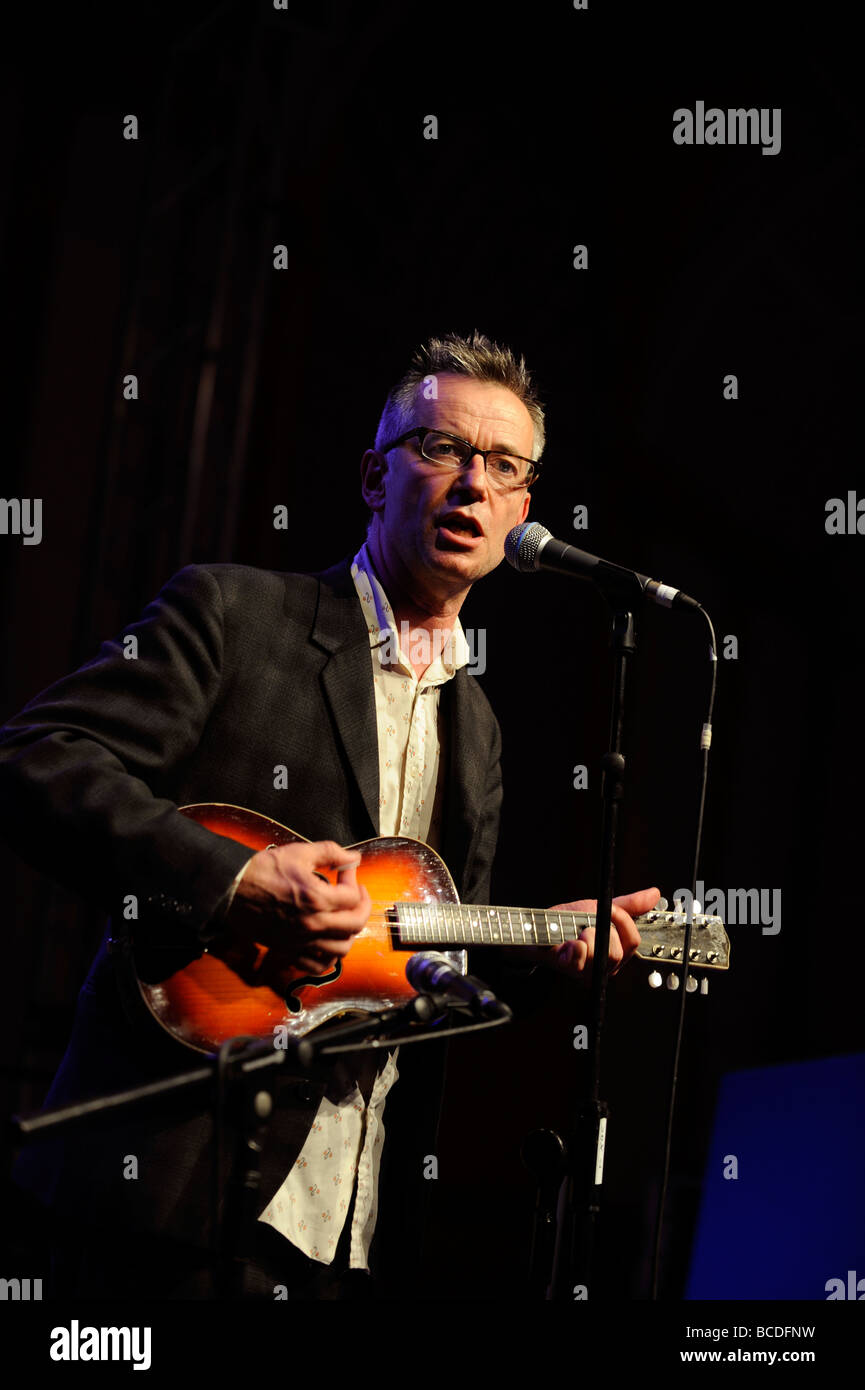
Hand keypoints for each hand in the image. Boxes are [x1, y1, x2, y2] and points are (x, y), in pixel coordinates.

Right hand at [218, 840, 370, 980]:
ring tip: (345, 919)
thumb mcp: (299, 853)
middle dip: (362, 906)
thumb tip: (353, 857)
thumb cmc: (263, 870)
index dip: (353, 879)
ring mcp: (301, 940)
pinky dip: (328, 958)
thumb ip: (331, 852)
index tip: (346, 870)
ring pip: (341, 949)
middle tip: (357, 895)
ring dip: (350, 934)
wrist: (232, 889)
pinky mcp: (289, 950)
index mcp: (316, 898)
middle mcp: (312, 923)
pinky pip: (316, 966)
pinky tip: (328, 943)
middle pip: (355, 924)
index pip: (352, 896)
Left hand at [528, 886, 660, 979]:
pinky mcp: (569, 969)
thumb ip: (628, 905)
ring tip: (577, 932)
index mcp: (615, 951)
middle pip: (619, 952)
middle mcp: (604, 965)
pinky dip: (574, 948)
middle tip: (589, 922)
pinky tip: (567, 943)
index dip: (623, 921)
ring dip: (588, 937)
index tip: (610, 909)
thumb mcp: (601, 907)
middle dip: (604, 929)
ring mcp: (587, 970)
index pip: (633, 941)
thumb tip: (654, 894)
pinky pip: (580, 962)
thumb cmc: (568, 920)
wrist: (539, 924)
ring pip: (601, 956)